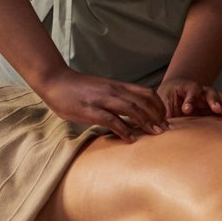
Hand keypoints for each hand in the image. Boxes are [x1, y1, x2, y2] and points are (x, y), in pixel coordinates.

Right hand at [37, 69, 167, 141]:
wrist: (56, 81)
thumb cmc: (78, 88)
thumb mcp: (102, 89)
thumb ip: (116, 97)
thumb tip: (130, 112)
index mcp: (117, 86)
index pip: (146, 93)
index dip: (159, 106)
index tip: (164, 118)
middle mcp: (113, 91)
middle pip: (143, 102)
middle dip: (157, 116)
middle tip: (165, 129)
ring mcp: (102, 100)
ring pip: (132, 109)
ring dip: (146, 122)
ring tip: (154, 134)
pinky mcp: (91, 110)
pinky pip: (112, 120)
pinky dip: (123, 130)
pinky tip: (130, 139)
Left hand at [157, 76, 221, 118]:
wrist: (173, 98)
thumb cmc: (167, 100)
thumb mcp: (163, 104)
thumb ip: (164, 112)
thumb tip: (162, 124)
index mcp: (185, 88)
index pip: (191, 90)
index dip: (190, 99)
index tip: (186, 110)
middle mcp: (199, 91)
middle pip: (209, 92)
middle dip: (212, 100)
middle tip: (215, 108)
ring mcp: (207, 99)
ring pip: (218, 97)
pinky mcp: (213, 108)